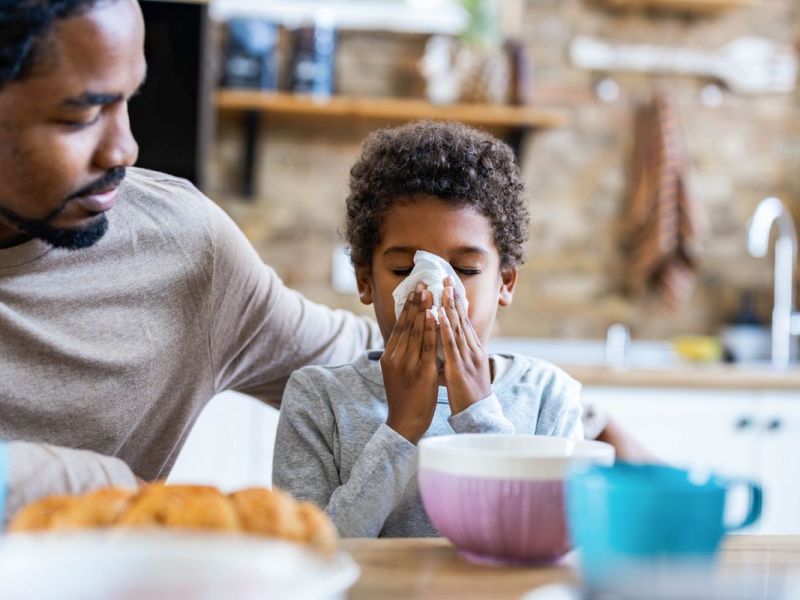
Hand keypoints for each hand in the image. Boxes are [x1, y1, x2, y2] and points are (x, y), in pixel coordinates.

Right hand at [381, 284, 438, 443]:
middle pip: (406, 325)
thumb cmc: (404, 398)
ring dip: (424, 310)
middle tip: (422, 282)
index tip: (414, 290)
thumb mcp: (397, 373)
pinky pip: (428, 346)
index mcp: (389, 357)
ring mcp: (408, 365)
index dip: (407, 307)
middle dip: (415, 302)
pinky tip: (436, 316)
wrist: (404, 423)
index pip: (399, 326)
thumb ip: (401, 355)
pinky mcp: (422, 372)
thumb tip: (408, 337)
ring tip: (429, 292)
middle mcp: (396, 358)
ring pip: (416, 332)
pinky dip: (431, 329)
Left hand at [438, 278, 491, 414]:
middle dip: (454, 298)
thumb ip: (458, 357)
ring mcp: (467, 358)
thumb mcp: (465, 372)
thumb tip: (448, 347)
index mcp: (474, 351)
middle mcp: (473, 350)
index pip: (464, 322)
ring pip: (457, 328)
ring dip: (449, 307)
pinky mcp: (459, 367)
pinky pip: (450, 344)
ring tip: (443, 289)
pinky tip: (439, 315)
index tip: (451, 287)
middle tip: (446, 278)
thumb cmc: (469, 397)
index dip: (457, 304)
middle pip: (462, 320)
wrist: (479, 416)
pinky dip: (444, 327)